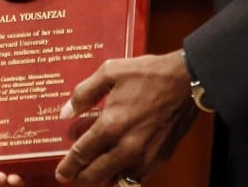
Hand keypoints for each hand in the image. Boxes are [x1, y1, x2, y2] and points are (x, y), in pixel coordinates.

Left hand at [53, 51, 197, 184]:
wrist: (186, 81)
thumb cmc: (149, 74)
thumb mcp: (110, 72)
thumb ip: (84, 93)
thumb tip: (66, 113)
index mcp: (111, 126)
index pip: (81, 155)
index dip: (68, 167)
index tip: (61, 172)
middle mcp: (126, 147)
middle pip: (94, 176)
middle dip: (80, 177)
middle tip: (73, 174)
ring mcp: (144, 157)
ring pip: (116, 181)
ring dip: (102, 178)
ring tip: (96, 169)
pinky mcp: (159, 159)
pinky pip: (136, 178)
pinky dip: (124, 175)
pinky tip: (119, 164)